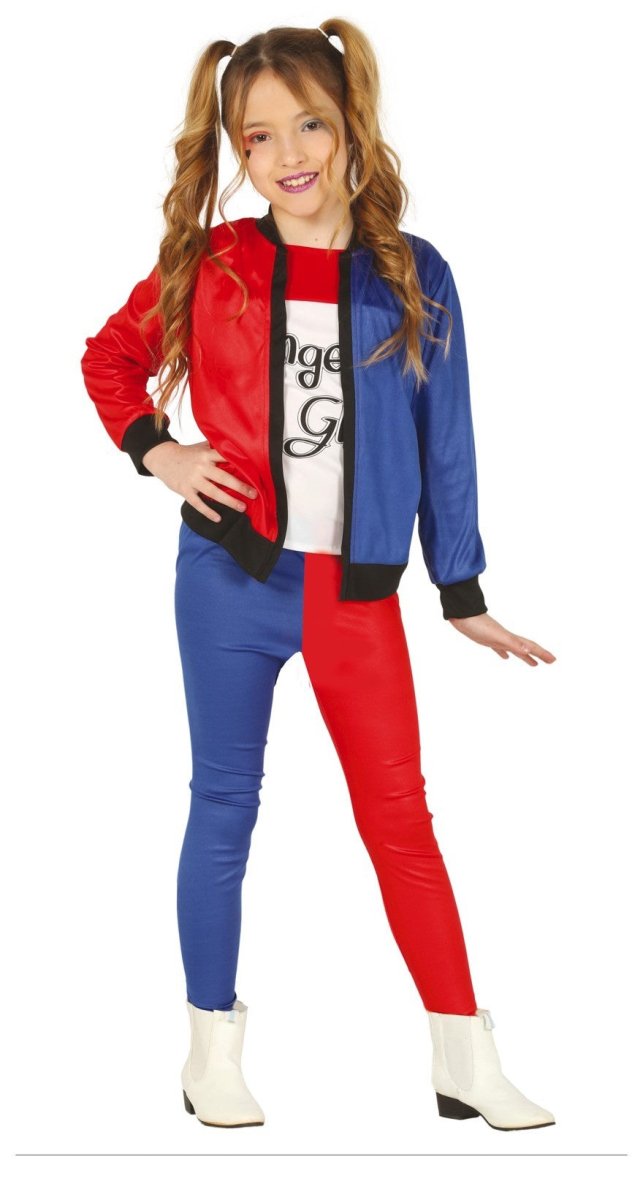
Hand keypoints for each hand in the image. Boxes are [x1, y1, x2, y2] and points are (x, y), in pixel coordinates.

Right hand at [141, 440, 256, 522]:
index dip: (241, 465)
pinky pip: (198, 504)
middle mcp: (200, 466)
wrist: (162, 458)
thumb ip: (215, 449)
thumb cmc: (186, 453)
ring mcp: (192, 479)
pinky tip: (218, 518)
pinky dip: (208, 512)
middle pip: (223, 478)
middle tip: (254, 494)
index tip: (255, 472)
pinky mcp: (184, 490)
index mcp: (206, 454)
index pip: (226, 458)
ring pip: (213, 492)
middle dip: (240, 487)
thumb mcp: (200, 447)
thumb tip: (236, 449)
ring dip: (229, 501)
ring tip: (242, 507)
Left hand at [447, 612, 555, 666]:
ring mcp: (497, 639)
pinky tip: (504, 657)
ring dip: (525, 656)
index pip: (531, 647)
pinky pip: (499, 648)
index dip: (542, 654)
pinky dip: (504, 653)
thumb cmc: (478, 626)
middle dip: (539, 655)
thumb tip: (528, 651)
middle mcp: (507, 638)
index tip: (554, 660)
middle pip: (527, 648)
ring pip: (516, 649)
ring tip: (533, 664)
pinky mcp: (487, 639)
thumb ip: (513, 643)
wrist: (463, 615)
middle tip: (550, 662)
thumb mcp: (497, 637)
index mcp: (511, 639)